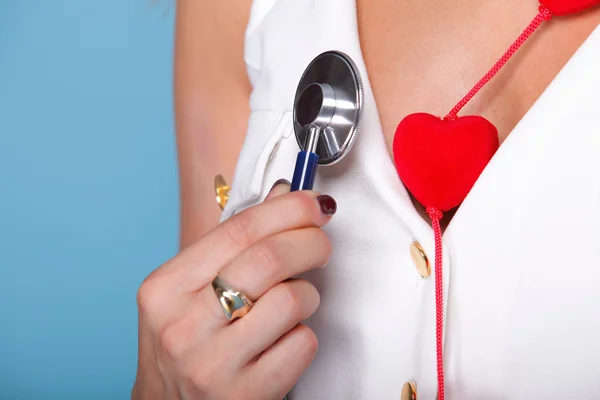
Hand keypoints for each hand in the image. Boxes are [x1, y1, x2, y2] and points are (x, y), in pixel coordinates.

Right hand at [132, 181, 335, 399]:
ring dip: (308, 293)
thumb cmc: (187, 343)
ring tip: (294, 301)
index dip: (287, 209)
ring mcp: (213, 365)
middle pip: (270, 259)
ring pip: (292, 300)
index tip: (314, 204)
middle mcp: (183, 326)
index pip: (239, 229)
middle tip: (320, 245)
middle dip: (311, 242)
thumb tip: (282, 194)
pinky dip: (304, 334)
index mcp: (165, 289)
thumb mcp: (190, 290)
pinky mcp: (246, 395)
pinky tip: (285, 338)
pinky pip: (302, 343)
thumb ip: (234, 242)